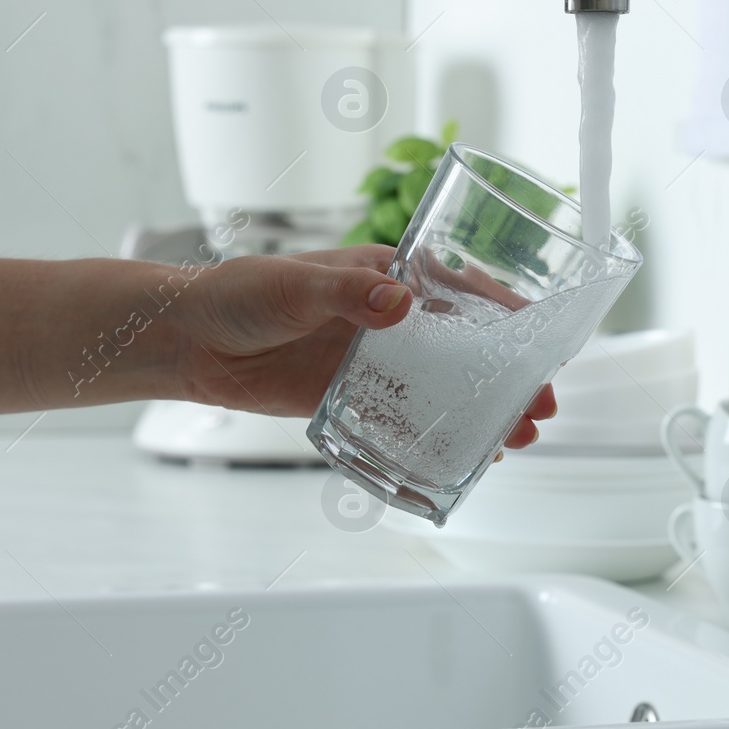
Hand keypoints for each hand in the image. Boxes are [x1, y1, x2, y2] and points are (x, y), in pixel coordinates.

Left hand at [177, 245, 555, 449]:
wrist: (188, 340)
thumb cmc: (239, 293)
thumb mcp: (296, 283)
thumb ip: (347, 292)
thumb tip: (399, 303)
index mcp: (385, 275)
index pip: (461, 289)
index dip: (505, 315)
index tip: (538, 340)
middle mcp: (390, 319)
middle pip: (465, 346)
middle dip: (508, 374)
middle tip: (540, 404)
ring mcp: (374, 362)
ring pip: (443, 386)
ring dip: (482, 409)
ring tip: (518, 436)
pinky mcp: (351, 398)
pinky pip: (404, 417)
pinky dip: (437, 434)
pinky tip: (468, 453)